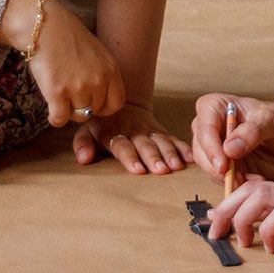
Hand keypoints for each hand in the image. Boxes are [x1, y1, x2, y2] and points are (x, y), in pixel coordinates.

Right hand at [26, 4, 126, 125]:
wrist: (42, 25)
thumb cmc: (66, 36)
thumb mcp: (97, 52)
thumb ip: (102, 73)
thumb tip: (99, 98)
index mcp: (111, 69)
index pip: (117, 102)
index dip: (104, 107)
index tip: (93, 103)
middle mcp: (98, 80)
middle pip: (95, 111)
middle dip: (83, 107)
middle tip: (70, 97)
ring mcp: (78, 87)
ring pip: (78, 116)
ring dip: (68, 110)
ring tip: (60, 97)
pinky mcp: (57, 92)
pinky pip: (60, 119)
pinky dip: (55, 117)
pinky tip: (51, 109)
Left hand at [72, 101, 192, 174]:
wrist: (123, 102)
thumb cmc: (102, 123)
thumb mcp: (86, 129)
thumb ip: (82, 144)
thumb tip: (84, 159)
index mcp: (114, 132)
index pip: (122, 146)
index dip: (130, 157)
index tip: (137, 169)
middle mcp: (133, 131)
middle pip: (145, 145)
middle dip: (154, 157)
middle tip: (161, 170)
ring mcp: (149, 130)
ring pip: (161, 142)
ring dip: (170, 154)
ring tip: (177, 166)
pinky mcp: (161, 131)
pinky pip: (173, 138)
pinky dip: (183, 148)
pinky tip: (191, 158)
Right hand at [190, 92, 273, 183]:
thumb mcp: (272, 120)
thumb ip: (252, 132)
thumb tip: (229, 149)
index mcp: (216, 107)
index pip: (204, 126)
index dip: (211, 147)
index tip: (224, 164)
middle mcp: (210, 128)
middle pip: (201, 151)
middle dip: (218, 168)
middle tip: (238, 177)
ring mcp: (216, 149)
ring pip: (210, 169)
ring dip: (229, 178)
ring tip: (253, 177)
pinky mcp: (225, 167)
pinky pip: (224, 180)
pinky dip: (238, 184)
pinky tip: (255, 179)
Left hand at [208, 175, 273, 250]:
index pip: (262, 188)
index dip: (236, 201)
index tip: (219, 216)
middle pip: (250, 188)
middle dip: (225, 207)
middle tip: (212, 228)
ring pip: (257, 196)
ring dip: (239, 217)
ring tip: (237, 240)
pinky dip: (267, 231)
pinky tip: (272, 249)